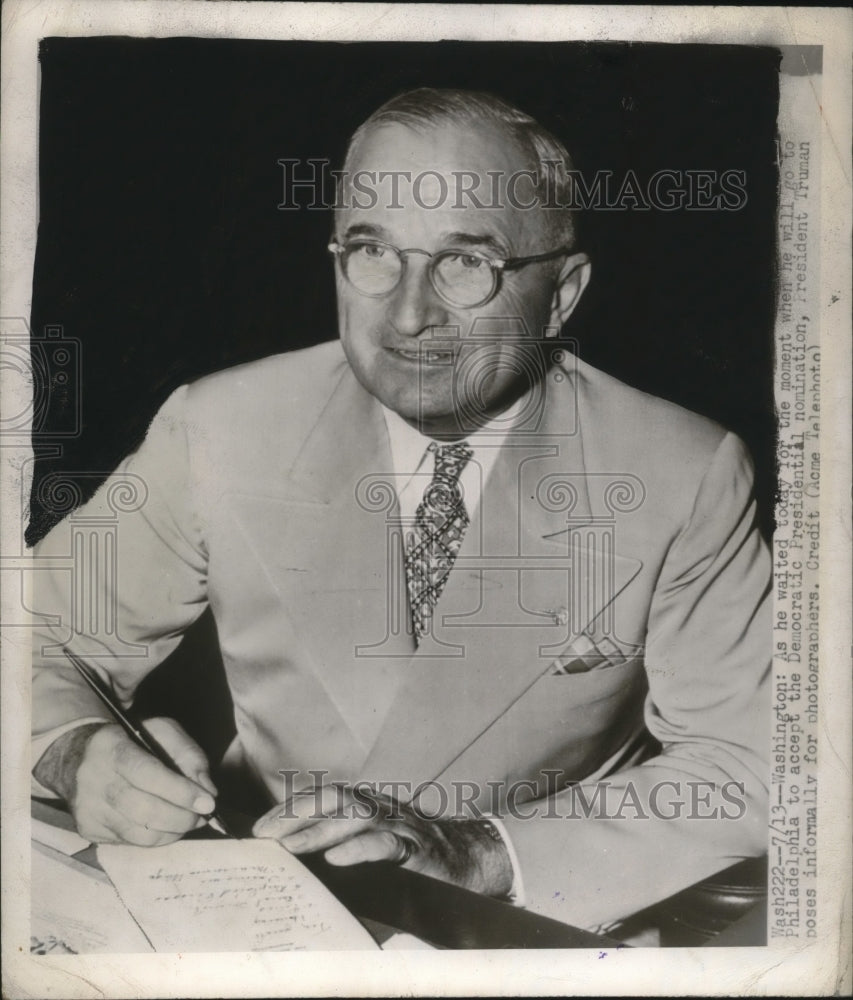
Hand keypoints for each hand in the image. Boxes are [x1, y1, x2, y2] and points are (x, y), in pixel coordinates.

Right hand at [33, 718, 217, 845]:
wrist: (77, 756)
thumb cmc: (130, 741)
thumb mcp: (161, 730)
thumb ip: (188, 754)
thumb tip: (207, 790)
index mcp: (110, 748)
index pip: (146, 773)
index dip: (180, 791)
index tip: (208, 802)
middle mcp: (93, 781)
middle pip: (143, 810)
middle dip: (181, 817)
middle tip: (203, 815)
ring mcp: (88, 809)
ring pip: (138, 833)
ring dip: (173, 831)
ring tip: (190, 820)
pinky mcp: (89, 830)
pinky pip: (131, 842)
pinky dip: (156, 837)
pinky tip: (167, 825)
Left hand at [253, 785, 512, 896]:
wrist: (469, 858)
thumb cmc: (414, 851)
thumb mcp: (377, 838)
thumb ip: (345, 839)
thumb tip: (297, 852)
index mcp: (367, 804)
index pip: (322, 796)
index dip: (289, 808)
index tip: (259, 827)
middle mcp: (379, 808)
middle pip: (333, 798)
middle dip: (295, 813)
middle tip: (264, 835)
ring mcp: (398, 825)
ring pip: (355, 817)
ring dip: (318, 831)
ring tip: (289, 848)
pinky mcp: (416, 848)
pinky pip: (386, 844)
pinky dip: (360, 849)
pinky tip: (337, 860)